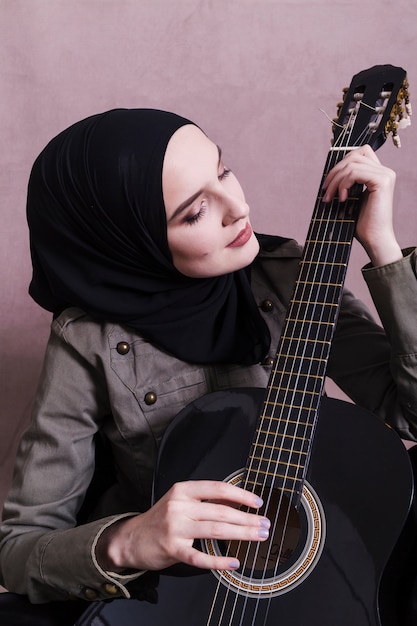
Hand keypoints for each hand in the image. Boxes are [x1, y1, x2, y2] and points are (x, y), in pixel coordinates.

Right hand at [96, 480, 269, 571]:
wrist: (132, 538)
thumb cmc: (160, 519)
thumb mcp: (181, 501)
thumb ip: (206, 501)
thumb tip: (238, 501)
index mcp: (183, 490)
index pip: (218, 489)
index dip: (241, 494)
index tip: (258, 502)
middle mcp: (179, 506)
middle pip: (221, 511)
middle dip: (247, 518)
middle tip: (265, 524)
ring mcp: (175, 528)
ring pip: (215, 530)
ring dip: (241, 534)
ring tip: (258, 536)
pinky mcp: (173, 550)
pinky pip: (200, 557)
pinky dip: (219, 561)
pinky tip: (234, 562)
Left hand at [322, 145, 401, 265]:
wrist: (374, 239)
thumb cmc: (361, 223)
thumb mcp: (351, 197)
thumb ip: (346, 182)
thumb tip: (329, 172)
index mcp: (378, 173)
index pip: (359, 153)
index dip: (340, 163)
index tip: (327, 183)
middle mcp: (384, 171)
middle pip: (353, 156)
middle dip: (334, 173)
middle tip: (325, 192)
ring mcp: (385, 175)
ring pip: (351, 164)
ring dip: (335, 181)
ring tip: (330, 198)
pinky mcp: (382, 181)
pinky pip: (355, 172)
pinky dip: (343, 185)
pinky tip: (342, 199)